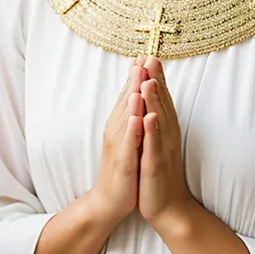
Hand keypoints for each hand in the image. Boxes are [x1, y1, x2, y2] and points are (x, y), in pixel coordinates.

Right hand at [92, 62, 147, 221]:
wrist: (109, 200)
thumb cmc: (123, 164)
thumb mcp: (128, 134)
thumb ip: (131, 112)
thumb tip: (136, 90)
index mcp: (121, 121)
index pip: (130, 92)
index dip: (137, 73)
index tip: (145, 52)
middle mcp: (117, 128)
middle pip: (127, 98)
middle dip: (135, 77)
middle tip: (143, 56)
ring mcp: (118, 144)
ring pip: (126, 116)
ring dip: (132, 96)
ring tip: (139, 78)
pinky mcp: (122, 162)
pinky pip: (128, 143)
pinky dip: (132, 128)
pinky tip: (137, 117)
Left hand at [137, 56, 193, 227]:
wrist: (168, 206)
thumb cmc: (160, 170)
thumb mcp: (158, 139)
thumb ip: (157, 116)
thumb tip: (154, 95)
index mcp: (165, 126)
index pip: (161, 96)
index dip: (156, 75)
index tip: (150, 54)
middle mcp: (167, 133)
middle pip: (162, 102)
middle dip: (156, 79)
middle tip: (152, 56)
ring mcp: (163, 148)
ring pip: (158, 119)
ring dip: (154, 99)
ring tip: (149, 79)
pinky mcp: (156, 165)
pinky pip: (154, 145)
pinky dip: (152, 131)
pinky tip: (149, 117)